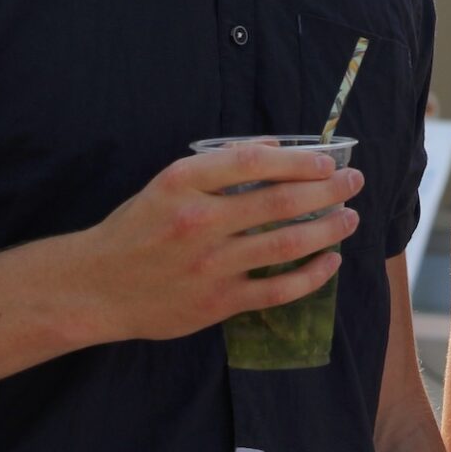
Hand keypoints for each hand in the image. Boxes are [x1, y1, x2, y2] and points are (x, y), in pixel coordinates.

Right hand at [80, 143, 363, 343]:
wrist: (97, 287)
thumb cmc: (137, 229)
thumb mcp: (167, 184)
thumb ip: (218, 166)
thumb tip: (276, 149)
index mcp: (183, 183)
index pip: (252, 162)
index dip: (297, 159)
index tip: (326, 160)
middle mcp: (199, 221)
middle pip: (280, 202)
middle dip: (328, 190)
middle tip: (353, 183)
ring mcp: (210, 265)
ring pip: (286, 245)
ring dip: (328, 229)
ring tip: (350, 218)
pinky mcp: (217, 302)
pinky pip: (277, 290)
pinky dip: (311, 276)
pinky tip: (330, 261)